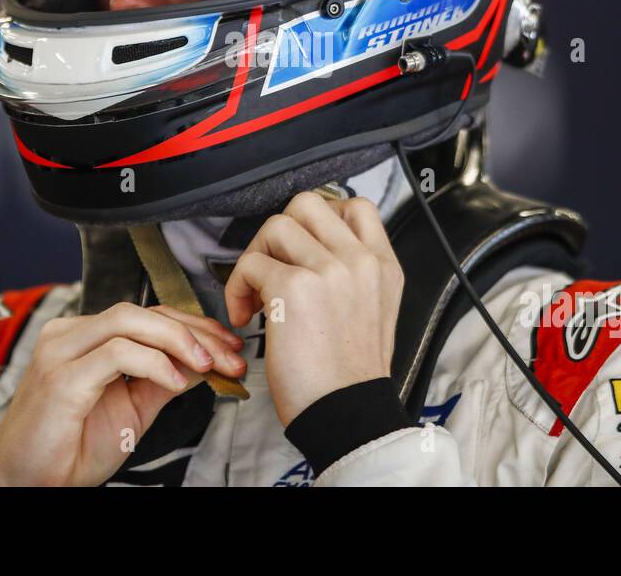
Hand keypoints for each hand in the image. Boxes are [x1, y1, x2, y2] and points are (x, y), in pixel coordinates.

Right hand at [0, 303, 246, 485]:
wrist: (30, 483)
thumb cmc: (72, 448)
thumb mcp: (133, 408)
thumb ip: (165, 378)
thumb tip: (208, 359)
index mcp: (85, 337)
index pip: (148, 315)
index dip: (194, 326)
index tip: (230, 346)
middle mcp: (70, 334)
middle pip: (143, 312)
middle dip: (195, 331)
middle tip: (231, 355)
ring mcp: (62, 351)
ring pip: (129, 320)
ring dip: (178, 340)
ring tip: (209, 364)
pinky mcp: (61, 376)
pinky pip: (116, 353)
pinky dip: (154, 363)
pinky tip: (177, 382)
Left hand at [223, 192, 404, 426]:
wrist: (347, 414)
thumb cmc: (350, 376)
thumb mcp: (375, 312)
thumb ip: (355, 274)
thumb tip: (315, 252)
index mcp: (382, 265)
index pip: (356, 206)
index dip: (320, 219)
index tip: (303, 248)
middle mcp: (360, 260)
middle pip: (307, 204)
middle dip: (279, 233)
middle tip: (273, 267)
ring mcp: (329, 270)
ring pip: (276, 226)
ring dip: (256, 257)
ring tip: (257, 295)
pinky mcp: (294, 287)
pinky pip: (251, 263)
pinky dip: (238, 287)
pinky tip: (247, 316)